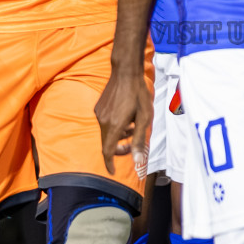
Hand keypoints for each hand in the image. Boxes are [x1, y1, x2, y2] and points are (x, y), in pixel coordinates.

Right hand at [95, 62, 151, 176]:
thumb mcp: (144, 118)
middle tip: (133, 144)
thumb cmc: (138, 94)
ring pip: (107, 132)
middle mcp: (103, 121)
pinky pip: (105, 123)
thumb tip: (137, 160)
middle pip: (107, 143)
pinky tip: (126, 116)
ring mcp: (99, 113)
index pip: (107, 152)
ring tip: (133, 124)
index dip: (109, 163)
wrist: (126, 72)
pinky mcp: (98, 107)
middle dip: (119, 147)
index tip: (112, 171)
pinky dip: (115, 126)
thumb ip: (139, 140)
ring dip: (119, 134)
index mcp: (114, 126)